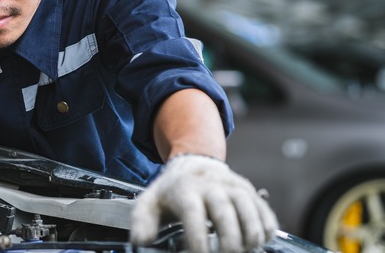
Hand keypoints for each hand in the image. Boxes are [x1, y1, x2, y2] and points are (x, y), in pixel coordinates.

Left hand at [130, 154, 277, 252]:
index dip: (198, 239)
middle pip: (225, 213)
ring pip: (249, 211)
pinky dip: (265, 231)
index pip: (193, 214)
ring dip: (250, 236)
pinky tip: (257, 243)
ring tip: (244, 250)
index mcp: (185, 190)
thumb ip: (142, 222)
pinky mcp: (250, 192)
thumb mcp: (150, 202)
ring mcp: (233, 187)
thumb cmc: (172, 190)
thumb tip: (141, 241)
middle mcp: (212, 186)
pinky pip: (265, 212)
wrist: (194, 163)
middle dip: (228, 241)